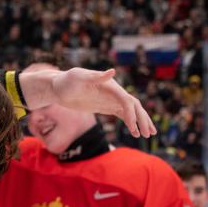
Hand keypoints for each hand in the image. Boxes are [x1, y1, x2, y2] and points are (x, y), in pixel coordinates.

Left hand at [20, 68, 156, 137]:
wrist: (58, 87)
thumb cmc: (66, 81)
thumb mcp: (78, 77)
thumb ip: (95, 76)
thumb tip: (112, 71)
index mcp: (110, 85)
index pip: (126, 100)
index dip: (132, 114)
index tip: (133, 128)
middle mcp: (113, 91)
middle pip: (134, 106)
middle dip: (142, 119)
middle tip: (149, 133)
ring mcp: (110, 99)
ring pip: (131, 110)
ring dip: (141, 121)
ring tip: (148, 134)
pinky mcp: (106, 106)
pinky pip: (122, 114)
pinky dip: (130, 122)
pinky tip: (135, 132)